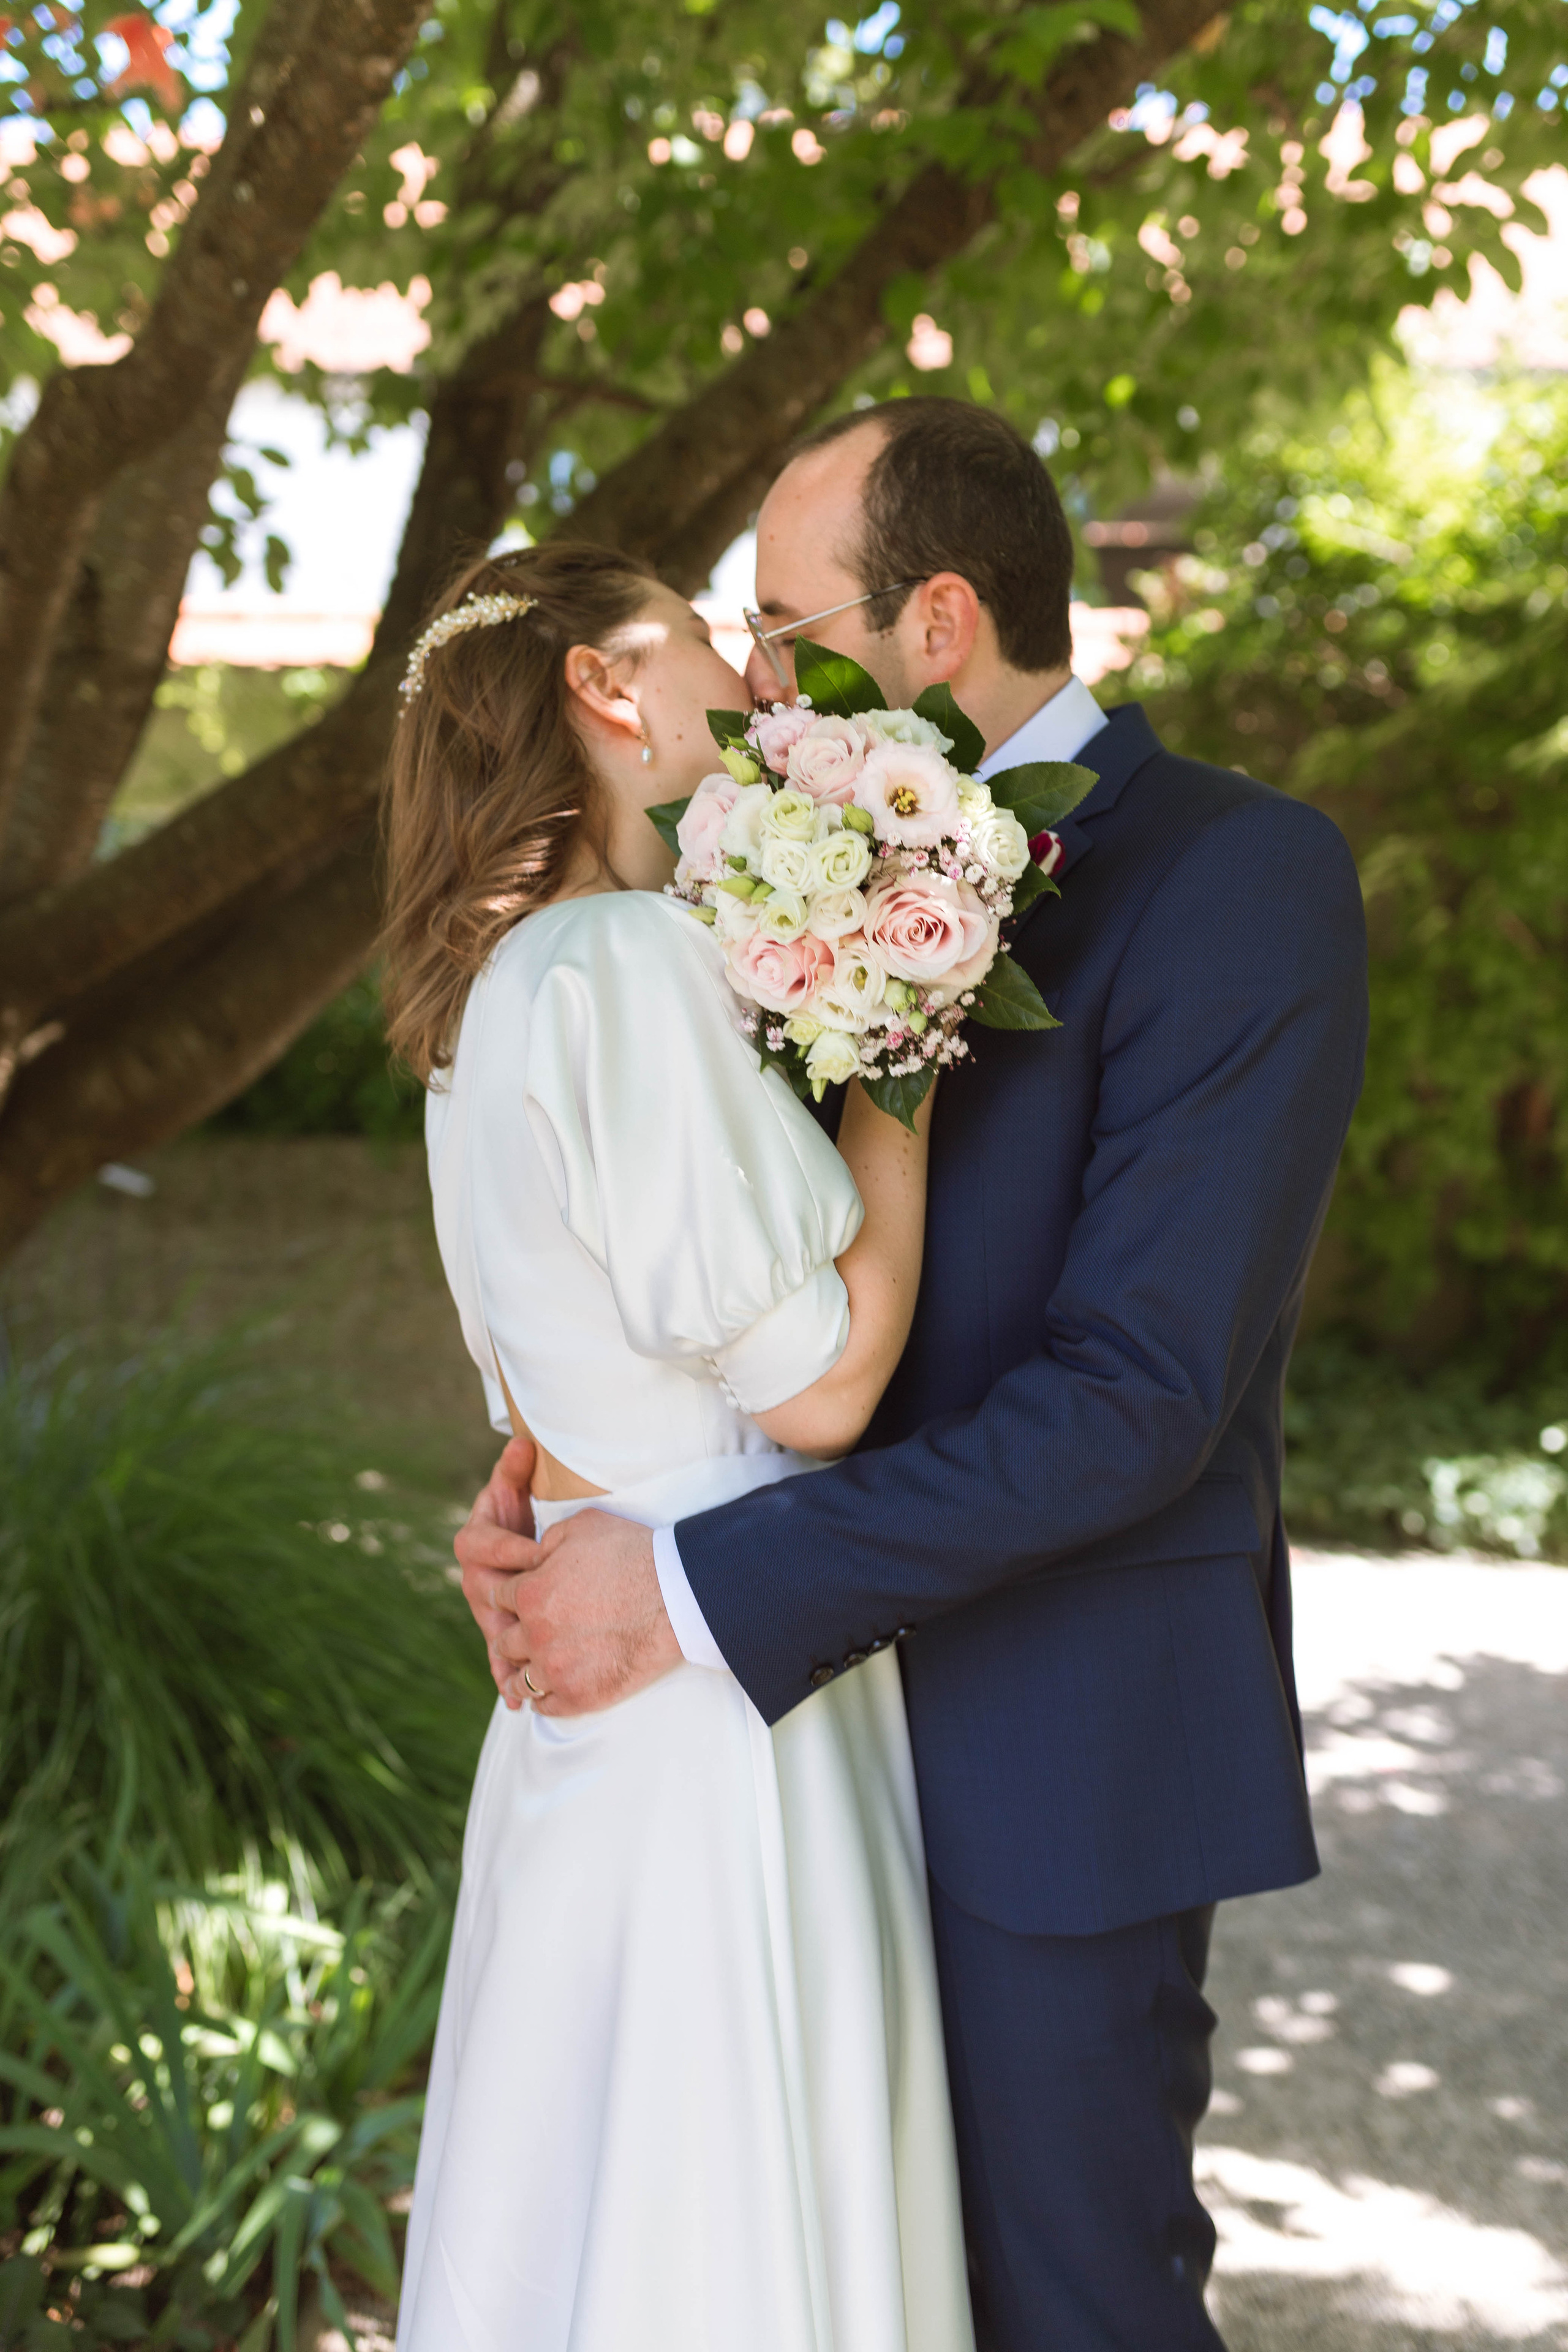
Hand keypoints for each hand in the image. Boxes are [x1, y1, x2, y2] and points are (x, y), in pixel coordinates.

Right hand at [455, 1436, 540, 1703]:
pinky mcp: (500, 1633)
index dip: (507, 1547)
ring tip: (520, 1678)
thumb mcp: (519, 1490)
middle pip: (484, 1594)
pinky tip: (518, 1702)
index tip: (536, 1551)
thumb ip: (516, 1470)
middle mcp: (477, 1578)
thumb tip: (522, 1441)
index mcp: (478, 1542)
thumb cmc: (523, 1512)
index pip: (481, 1543)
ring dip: (505, 1656)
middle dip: (507, 1608)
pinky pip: (500, 1659)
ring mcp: (487, 1610)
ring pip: (493, 1633)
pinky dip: (507, 1681)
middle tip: (534, 1617)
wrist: (525, 1543)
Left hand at [490, 1510, 682, 1715]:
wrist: (678, 1596)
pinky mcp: (579, 1697)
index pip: (501, 1599)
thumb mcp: (585, 1525)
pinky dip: (547, 1701)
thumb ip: (548, 1540)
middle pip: (504, 1642)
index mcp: (531, 1592)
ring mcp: (555, 1669)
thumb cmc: (635, 1555)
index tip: (524, 1601)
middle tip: (530, 1635)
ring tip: (534, 1672)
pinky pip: (546, 1708)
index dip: (513, 1597)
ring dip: (524, 1673)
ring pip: (519, 1680)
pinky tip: (554, 1692)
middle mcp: (534, 1634)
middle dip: (515, 1635)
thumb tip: (534, 1554)